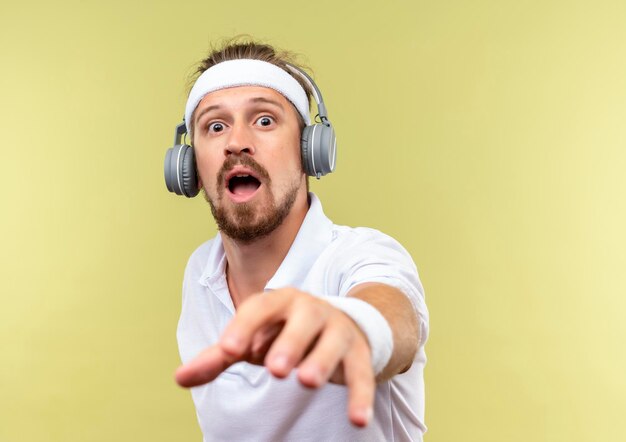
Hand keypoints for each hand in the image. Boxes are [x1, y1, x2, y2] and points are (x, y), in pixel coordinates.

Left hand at [174, 287, 374, 426]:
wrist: (340, 324)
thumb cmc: (285, 333)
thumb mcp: (253, 340)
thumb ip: (219, 357)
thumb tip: (179, 377)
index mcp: (281, 302)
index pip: (261, 307)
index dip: (244, 326)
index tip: (227, 350)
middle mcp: (312, 310)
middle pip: (303, 319)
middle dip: (289, 341)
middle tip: (274, 368)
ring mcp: (338, 330)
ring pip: (333, 342)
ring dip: (322, 361)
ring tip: (306, 382)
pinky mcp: (359, 354)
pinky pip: (362, 374)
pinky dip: (360, 395)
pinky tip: (357, 420)